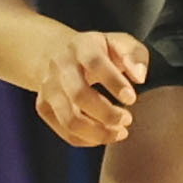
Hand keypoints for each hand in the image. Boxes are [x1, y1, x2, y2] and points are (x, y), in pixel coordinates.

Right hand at [33, 29, 146, 146]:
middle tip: (127, 119)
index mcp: (81, 46)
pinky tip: (104, 135)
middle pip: (79, 95)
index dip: (114, 83)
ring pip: (70, 120)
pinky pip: (65, 131)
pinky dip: (88, 139)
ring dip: (98, 132)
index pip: (95, 63)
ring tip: (120, 132)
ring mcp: (49, 88)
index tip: (132, 99)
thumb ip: (134, 56)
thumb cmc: (96, 51)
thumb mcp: (118, 42)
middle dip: (107, 113)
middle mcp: (61, 67)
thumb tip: (139, 77)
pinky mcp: (43, 107)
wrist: (54, 52)